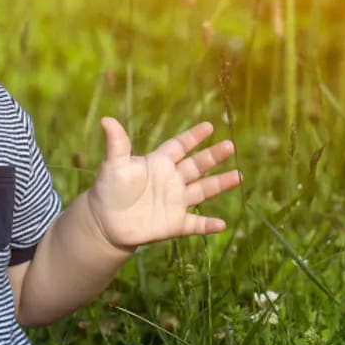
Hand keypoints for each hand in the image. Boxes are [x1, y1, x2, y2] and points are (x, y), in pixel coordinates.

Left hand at [86, 118, 240, 250]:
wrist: (105, 222)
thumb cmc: (109, 189)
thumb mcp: (113, 165)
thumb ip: (116, 144)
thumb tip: (106, 119)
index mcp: (158, 163)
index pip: (179, 146)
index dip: (193, 136)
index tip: (209, 126)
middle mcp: (170, 180)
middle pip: (196, 165)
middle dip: (213, 156)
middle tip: (230, 145)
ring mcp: (175, 202)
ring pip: (202, 191)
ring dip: (219, 184)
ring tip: (238, 176)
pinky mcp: (175, 224)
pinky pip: (196, 224)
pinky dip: (208, 225)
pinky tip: (222, 224)